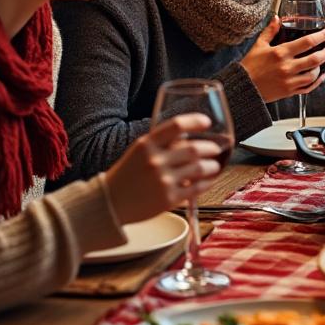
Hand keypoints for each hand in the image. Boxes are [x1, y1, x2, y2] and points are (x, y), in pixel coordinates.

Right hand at [104, 114, 222, 224]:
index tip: (206, 122)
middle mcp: (155, 160)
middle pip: (194, 148)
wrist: (110, 203)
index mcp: (146, 144)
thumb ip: (161, 144)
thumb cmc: (127, 175)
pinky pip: (196, 188)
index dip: (194, 121)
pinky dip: (207, 183)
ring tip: (213, 166)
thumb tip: (189, 137)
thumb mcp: (139, 152)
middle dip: (211, 148)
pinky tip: (208, 181)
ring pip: (200, 168)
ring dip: (212, 166)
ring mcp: (162, 180)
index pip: (175, 125)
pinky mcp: (168, 199)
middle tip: (215, 149)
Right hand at [240, 16, 324, 102]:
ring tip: (323, 60)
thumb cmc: (250, 66)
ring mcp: (289, 81)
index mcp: (280, 53)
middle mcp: (287, 67)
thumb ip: (270, 31)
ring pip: (313, 74)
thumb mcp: (259, 45)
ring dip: (321, 67)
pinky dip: (317, 82)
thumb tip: (277, 18)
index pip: (307, 42)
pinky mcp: (289, 92)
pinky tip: (319, 76)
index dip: (321, 36)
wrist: (243, 87)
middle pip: (315, 59)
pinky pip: (308, 88)